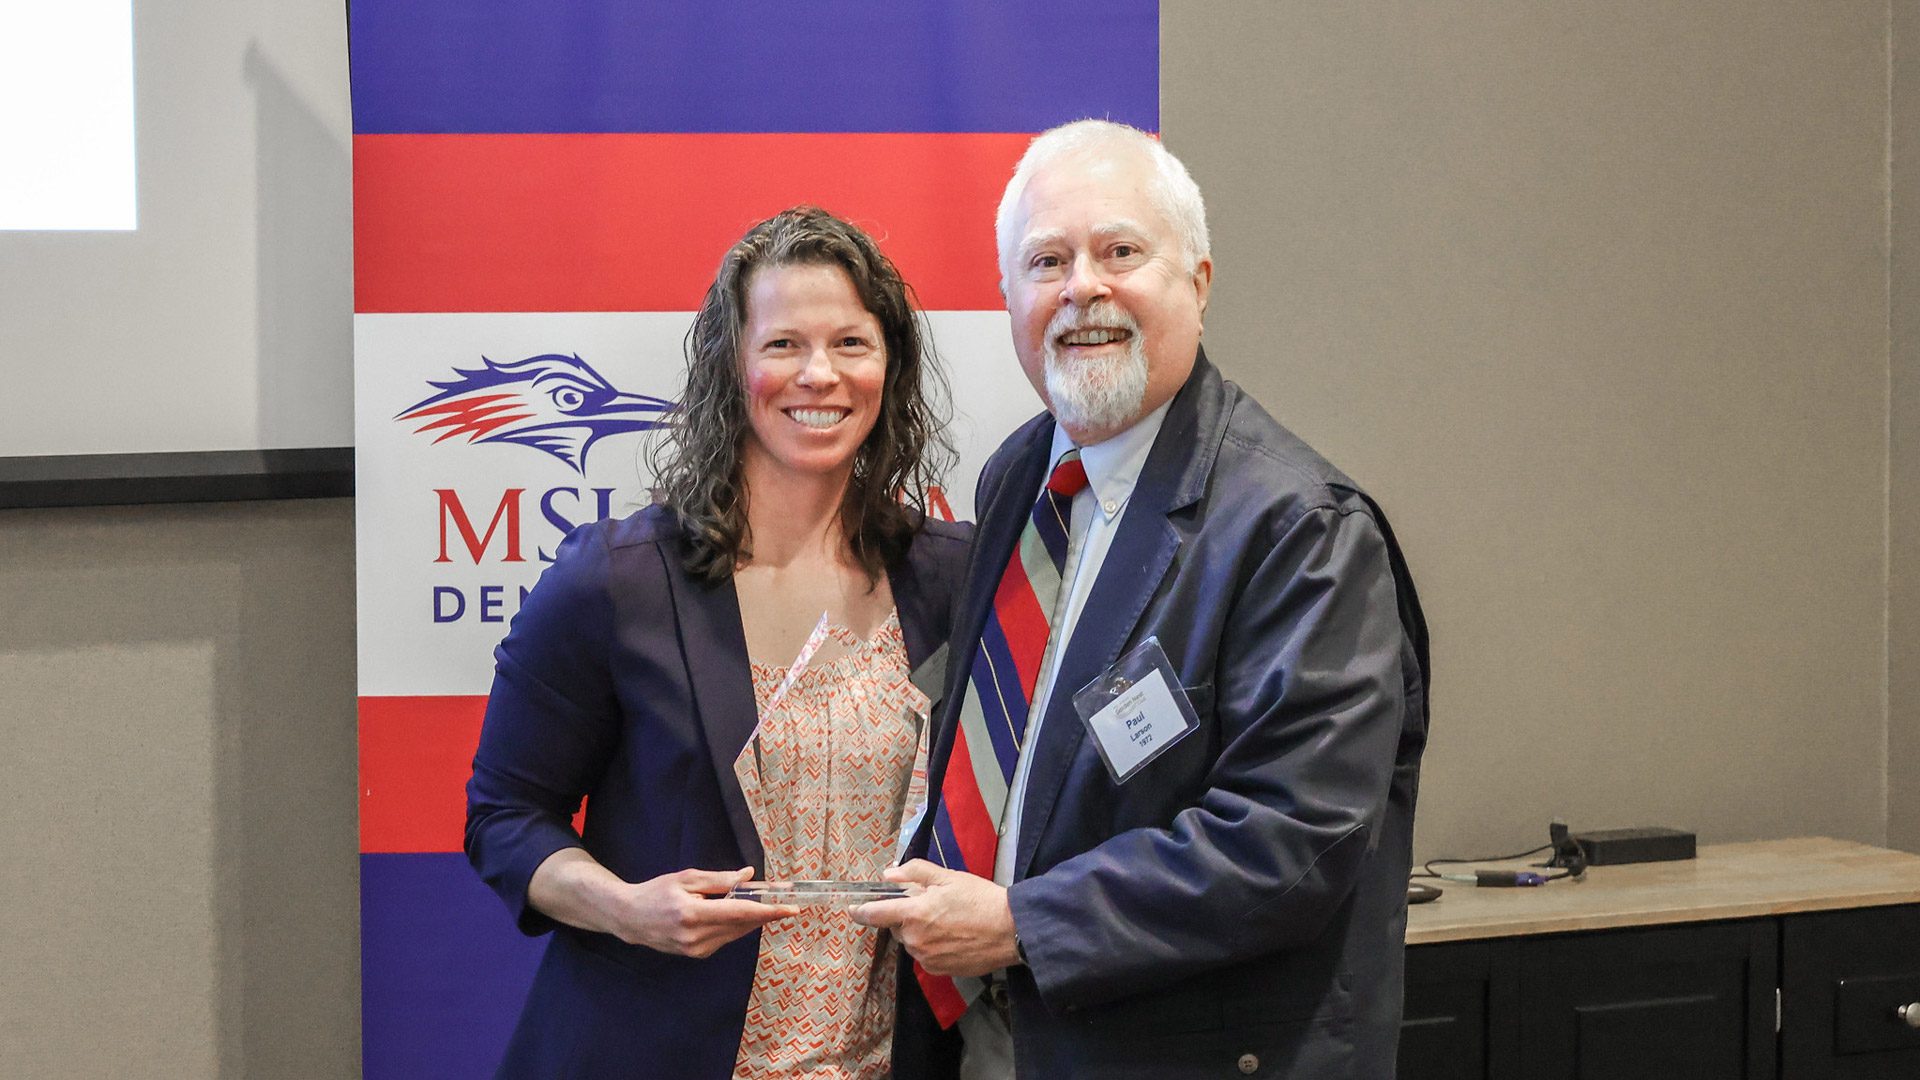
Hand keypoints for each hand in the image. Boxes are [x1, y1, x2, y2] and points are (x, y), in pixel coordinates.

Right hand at [601, 866, 796, 957]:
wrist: (630, 918)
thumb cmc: (657, 892)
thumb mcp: (687, 878)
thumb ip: (719, 880)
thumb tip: (748, 876)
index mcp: (692, 914)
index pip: (739, 913)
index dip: (768, 911)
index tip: (790, 908)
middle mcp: (695, 937)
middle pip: (742, 925)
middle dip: (765, 913)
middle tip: (785, 901)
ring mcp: (696, 950)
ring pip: (736, 933)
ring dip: (752, 919)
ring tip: (763, 904)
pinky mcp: (697, 955)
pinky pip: (726, 938)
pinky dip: (736, 926)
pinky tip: (737, 914)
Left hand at [850, 860, 1019, 976]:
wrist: (1010, 930)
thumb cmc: (980, 899)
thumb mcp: (948, 877)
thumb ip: (914, 873)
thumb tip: (889, 874)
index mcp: (913, 914)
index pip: (875, 914)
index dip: (860, 911)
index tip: (853, 910)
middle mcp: (915, 940)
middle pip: (898, 928)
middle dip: (907, 916)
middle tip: (932, 905)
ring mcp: (927, 958)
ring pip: (913, 942)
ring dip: (921, 932)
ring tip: (948, 921)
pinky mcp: (940, 971)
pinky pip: (927, 956)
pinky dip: (934, 946)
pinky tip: (954, 937)